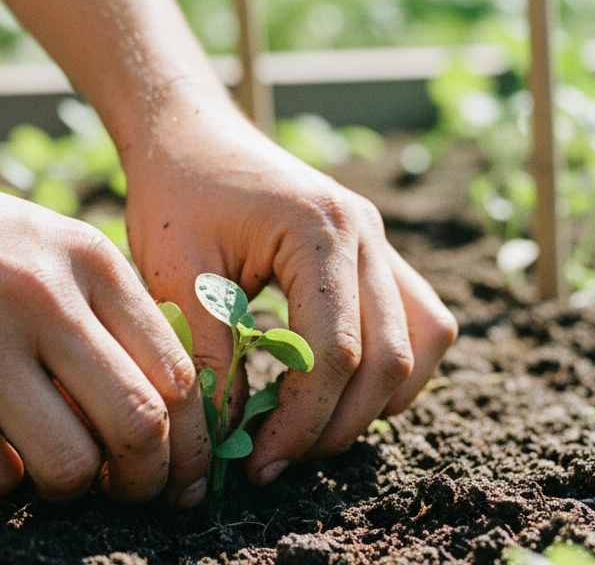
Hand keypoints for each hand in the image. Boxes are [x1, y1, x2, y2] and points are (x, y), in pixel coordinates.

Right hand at [0, 151, 210, 505]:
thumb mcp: (57, 247)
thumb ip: (112, 315)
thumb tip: (161, 415)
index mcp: (91, 260)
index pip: (177, 373)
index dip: (189, 440)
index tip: (177, 469)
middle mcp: (42, 296)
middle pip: (138, 424)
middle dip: (145, 480)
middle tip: (130, 490)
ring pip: (68, 464)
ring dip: (72, 488)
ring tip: (54, 469)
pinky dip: (2, 481)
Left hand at [123, 93, 456, 485]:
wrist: (191, 135)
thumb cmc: (174, 192)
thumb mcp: (174, 271)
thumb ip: (208, 350)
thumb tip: (231, 434)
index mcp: (318, 230)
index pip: (336, 350)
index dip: (301, 420)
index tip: (257, 460)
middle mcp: (365, 232)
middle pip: (389, 356)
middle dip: (336, 424)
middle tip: (277, 458)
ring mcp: (377, 239)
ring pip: (421, 341)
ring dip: (375, 400)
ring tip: (309, 430)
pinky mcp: (373, 251)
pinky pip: (416, 320)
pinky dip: (391, 366)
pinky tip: (337, 389)